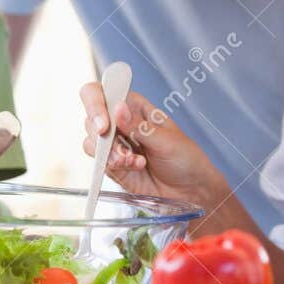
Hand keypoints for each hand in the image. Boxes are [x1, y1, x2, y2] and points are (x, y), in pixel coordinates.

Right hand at [79, 84, 221, 205]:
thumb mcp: (167, 140)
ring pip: (92, 141)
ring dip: (109, 153)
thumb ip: (139, 127)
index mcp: (135, 107)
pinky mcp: (113, 165)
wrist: (191, 191)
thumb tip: (117, 109)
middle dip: (103, 136)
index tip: (104, 123)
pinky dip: (114, 165)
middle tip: (121, 150)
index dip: (96, 103)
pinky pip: (100, 161)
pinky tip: (134, 166)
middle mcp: (121, 123)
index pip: (104, 93)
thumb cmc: (186, 159)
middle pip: (92, 118)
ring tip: (133, 161)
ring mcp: (116, 145)